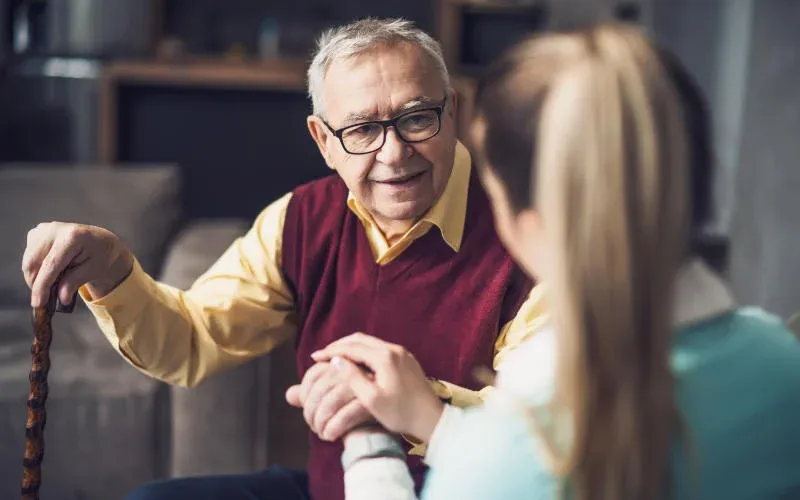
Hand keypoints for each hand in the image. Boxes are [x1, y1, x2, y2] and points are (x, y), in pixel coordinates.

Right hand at [22, 222, 133, 307]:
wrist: (100, 240)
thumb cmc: (100, 255)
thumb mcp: (94, 270)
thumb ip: (75, 282)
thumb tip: (61, 298)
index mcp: (73, 236)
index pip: (50, 264)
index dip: (42, 286)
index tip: (38, 303)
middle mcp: (54, 229)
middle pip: (33, 263)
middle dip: (37, 284)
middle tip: (48, 298)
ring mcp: (43, 229)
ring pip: (28, 262)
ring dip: (36, 278)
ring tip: (56, 282)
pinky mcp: (36, 233)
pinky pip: (29, 258)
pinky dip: (36, 269)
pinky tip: (52, 271)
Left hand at [285, 361, 372, 440]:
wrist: (388, 419)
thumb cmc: (359, 407)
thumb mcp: (333, 398)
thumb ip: (311, 395)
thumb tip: (289, 395)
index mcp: (343, 363)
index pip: (313, 374)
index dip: (305, 394)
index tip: (307, 410)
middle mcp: (352, 368)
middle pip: (319, 389)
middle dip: (310, 411)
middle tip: (312, 426)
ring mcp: (362, 383)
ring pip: (330, 402)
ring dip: (320, 421)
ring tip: (320, 432)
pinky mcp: (371, 402)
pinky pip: (344, 415)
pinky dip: (333, 428)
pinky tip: (330, 436)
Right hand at [311, 333, 443, 442]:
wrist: (431, 418)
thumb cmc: (401, 413)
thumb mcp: (372, 399)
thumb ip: (352, 378)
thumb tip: (336, 361)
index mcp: (384, 357)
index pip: (351, 347)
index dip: (331, 351)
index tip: (314, 357)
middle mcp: (393, 349)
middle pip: (360, 339)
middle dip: (339, 345)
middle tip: (322, 355)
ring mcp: (402, 353)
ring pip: (370, 343)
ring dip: (351, 347)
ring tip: (335, 358)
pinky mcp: (406, 359)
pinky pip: (379, 349)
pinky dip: (363, 352)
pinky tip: (356, 363)